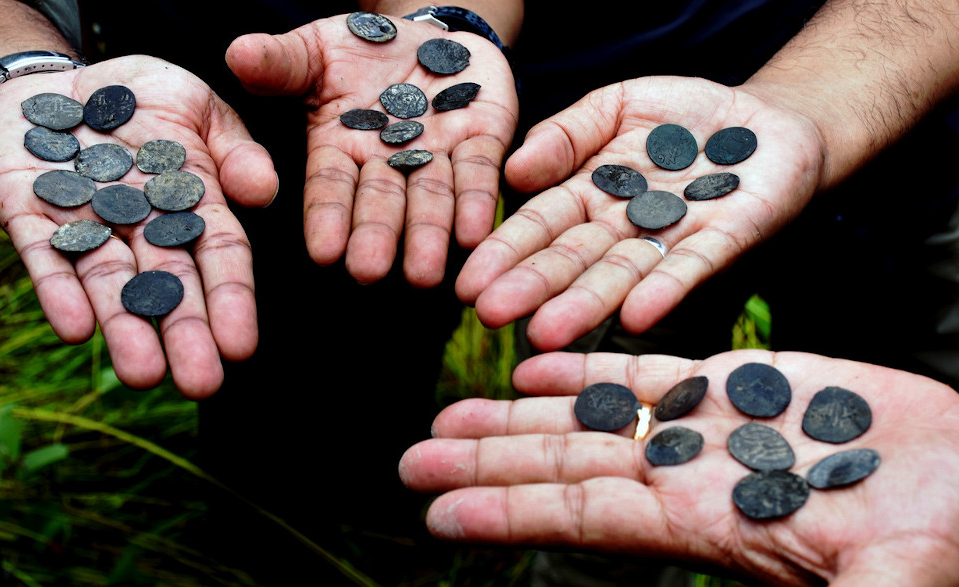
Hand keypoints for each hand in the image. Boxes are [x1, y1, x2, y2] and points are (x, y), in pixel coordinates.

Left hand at [0, 55, 278, 398]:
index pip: (219, 255)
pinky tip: (76, 330)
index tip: (241, 345)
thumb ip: (233, 146)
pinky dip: (59, 293)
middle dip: (184, 334)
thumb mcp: (194, 103)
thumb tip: (264, 188)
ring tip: (143, 376)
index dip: (231, 299)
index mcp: (190, 201)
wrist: (47, 80)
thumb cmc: (133, 94)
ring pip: (110, 284)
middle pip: (168, 285)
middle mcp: (143, 226)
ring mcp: (87, 225)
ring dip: (126, 330)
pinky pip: (45, 258)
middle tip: (201, 384)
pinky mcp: (30, 218)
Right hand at [226, 14, 518, 286]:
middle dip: (377, 236)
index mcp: (341, 147)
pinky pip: (480, 174)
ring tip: (425, 274)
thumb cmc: (362, 49)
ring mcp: (437, 155)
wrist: (429, 36)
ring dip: (428, 235)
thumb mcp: (316, 49)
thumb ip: (281, 61)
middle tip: (371, 272)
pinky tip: (476, 233)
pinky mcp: (483, 142)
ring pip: (432, 199)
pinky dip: (478, 203)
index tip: (323, 254)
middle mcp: (389, 163)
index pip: (330, 187)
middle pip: (382, 204)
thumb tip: (237, 54)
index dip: (328, 218)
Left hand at [400, 350, 958, 584]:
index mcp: (705, 524)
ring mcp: (705, 429)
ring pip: (589, 417)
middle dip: (485, 459)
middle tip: (411, 457)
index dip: (506, 513)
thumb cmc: (941, 534)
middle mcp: (686, 477)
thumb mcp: (892, 581)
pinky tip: (537, 364)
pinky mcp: (736, 387)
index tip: (436, 511)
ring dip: (518, 414)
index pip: (582, 518)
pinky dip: (589, 369)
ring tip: (450, 411)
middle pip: (563, 465)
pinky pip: (646, 375)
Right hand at [456, 76, 823, 347]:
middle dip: (533, 287)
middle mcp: (626, 226)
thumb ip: (567, 133)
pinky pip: (692, 266)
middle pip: (574, 259)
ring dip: (586, 304)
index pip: (541, 226)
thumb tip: (514, 171)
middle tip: (492, 316)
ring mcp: (674, 237)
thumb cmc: (684, 117)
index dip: (505, 254)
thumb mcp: (616, 105)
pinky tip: (636, 315)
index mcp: (592, 195)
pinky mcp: (727, 239)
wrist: (768, 120)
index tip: (469, 285)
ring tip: (547, 334)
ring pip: (623, 273)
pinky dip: (664, 290)